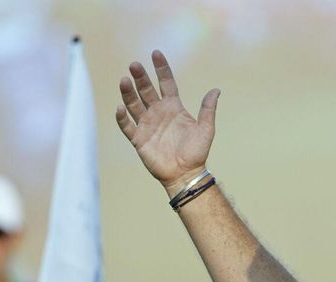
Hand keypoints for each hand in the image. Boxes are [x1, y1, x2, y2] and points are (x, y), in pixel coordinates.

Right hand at [116, 51, 219, 195]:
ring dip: (128, 92)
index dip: (161, 69)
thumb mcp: (206, 129)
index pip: (165, 83)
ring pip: (133, 104)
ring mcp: (146, 124)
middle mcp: (158, 112)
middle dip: (140, 77)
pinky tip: (120, 108)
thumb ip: (208, 109)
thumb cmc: (197, 152)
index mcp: (173, 107)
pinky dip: (121, 117)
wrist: (186, 173)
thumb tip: (216, 90)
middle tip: (135, 65)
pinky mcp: (138, 138)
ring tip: (124, 80)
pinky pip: (126, 125)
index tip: (156, 53)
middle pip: (146, 90)